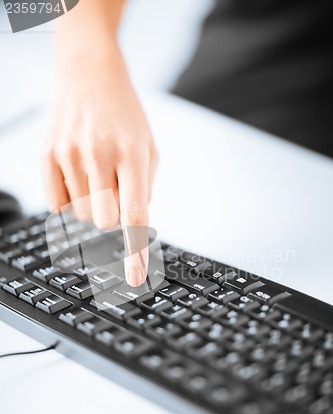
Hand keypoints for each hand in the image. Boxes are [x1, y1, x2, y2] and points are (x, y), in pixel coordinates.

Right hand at [42, 46, 156, 286]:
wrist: (89, 75)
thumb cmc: (124, 114)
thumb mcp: (149, 148)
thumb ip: (144, 190)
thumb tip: (131, 228)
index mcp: (132, 154)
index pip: (135, 217)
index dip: (136, 253)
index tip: (136, 279)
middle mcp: (98, 155)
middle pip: (104, 222)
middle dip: (113, 217)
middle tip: (115, 192)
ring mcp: (68, 155)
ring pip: (82, 215)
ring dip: (93, 205)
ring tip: (97, 173)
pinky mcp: (46, 156)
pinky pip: (57, 206)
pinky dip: (70, 200)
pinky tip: (78, 175)